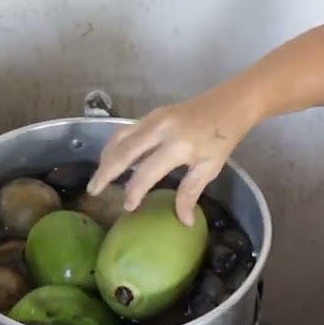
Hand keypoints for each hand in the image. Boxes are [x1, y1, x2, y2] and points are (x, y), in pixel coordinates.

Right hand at [86, 90, 254, 225]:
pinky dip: (115, 145)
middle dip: (105, 172)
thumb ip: (190, 192)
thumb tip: (182, 221)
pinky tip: (112, 158)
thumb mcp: (210, 167)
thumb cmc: (223, 137)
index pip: (146, 172)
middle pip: (123, 152)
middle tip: (93, 191)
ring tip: (99, 177)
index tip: (127, 207)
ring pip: (120, 138)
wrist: (230, 103)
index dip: (134, 191)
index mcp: (177, 145)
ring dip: (106, 157)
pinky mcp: (152, 114)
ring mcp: (153, 118)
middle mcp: (160, 129)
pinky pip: (126, 130)